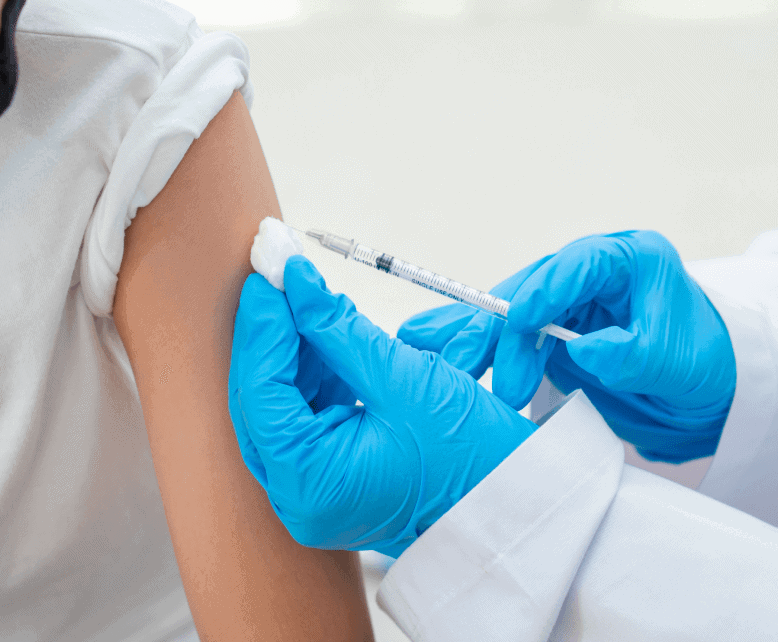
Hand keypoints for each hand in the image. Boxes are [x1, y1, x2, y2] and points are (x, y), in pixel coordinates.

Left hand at [228, 256, 535, 557]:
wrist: (516, 508)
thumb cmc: (475, 460)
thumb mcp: (405, 381)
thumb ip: (339, 329)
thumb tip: (296, 281)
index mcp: (309, 483)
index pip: (261, 390)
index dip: (264, 324)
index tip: (270, 269)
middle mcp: (299, 497)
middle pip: (262, 398)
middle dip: (277, 333)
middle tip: (284, 275)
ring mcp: (316, 492)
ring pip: (284, 403)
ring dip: (299, 350)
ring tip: (318, 300)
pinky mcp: (335, 479)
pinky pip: (311, 417)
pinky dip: (320, 375)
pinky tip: (335, 336)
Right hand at [398, 230, 734, 462]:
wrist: (710, 387)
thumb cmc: (704, 360)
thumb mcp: (677, 359)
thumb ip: (632, 353)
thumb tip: (584, 351)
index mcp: (630, 259)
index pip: (581, 265)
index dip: (546, 291)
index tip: (521, 321)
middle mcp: (591, 273)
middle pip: (532, 289)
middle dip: (495, 328)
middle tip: (467, 364)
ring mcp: (567, 301)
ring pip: (510, 312)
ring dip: (475, 339)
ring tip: (438, 361)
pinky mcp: (551, 331)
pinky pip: (508, 336)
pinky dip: (476, 346)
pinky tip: (432, 350)